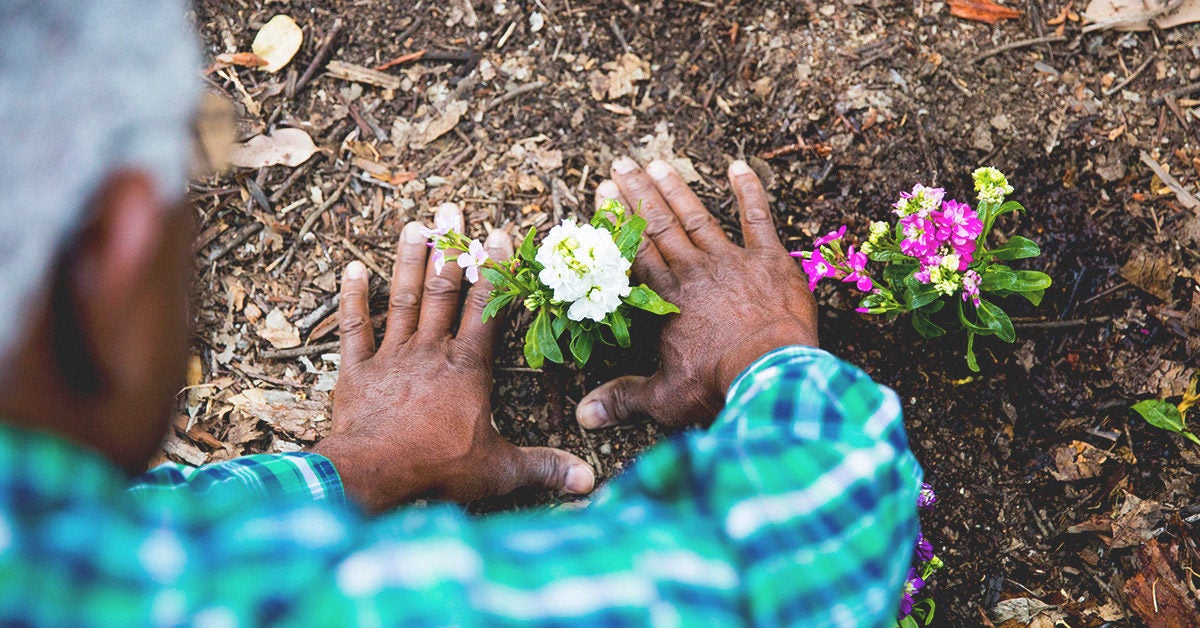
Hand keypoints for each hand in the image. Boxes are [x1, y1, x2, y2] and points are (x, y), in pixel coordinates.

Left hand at [314, 204, 594, 512]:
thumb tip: (588, 482)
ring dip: (407, 260)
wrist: (375, 473)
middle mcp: (431, 350)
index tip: (497, 234)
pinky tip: (353, 269)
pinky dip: (353, 298)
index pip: (487, 309)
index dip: (494, 271)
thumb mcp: (500, 470)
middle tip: (450, 209)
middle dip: (449, 248)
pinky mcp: (356, 371)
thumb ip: (543, 467)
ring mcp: (392, 356)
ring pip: (402, 298)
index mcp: (468, 367)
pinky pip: (355, 328)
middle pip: (442, 290)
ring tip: (413, 224)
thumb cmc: (439, 468)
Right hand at [576, 158, 817, 429]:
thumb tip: (584, 418)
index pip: (635, 249)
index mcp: (666, 297)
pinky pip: (757, 219)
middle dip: (638, 192)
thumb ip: (623, 399)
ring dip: (678, 189)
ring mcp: (732, 260)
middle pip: (660, 225)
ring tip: (659, 163)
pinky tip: (739, 167)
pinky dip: (749, 192)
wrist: (770, 376)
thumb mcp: (663, 397)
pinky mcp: (770, 261)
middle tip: (620, 162)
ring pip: (698, 217)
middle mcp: (694, 269)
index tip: (603, 190)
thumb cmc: (715, 386)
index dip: (618, 219)